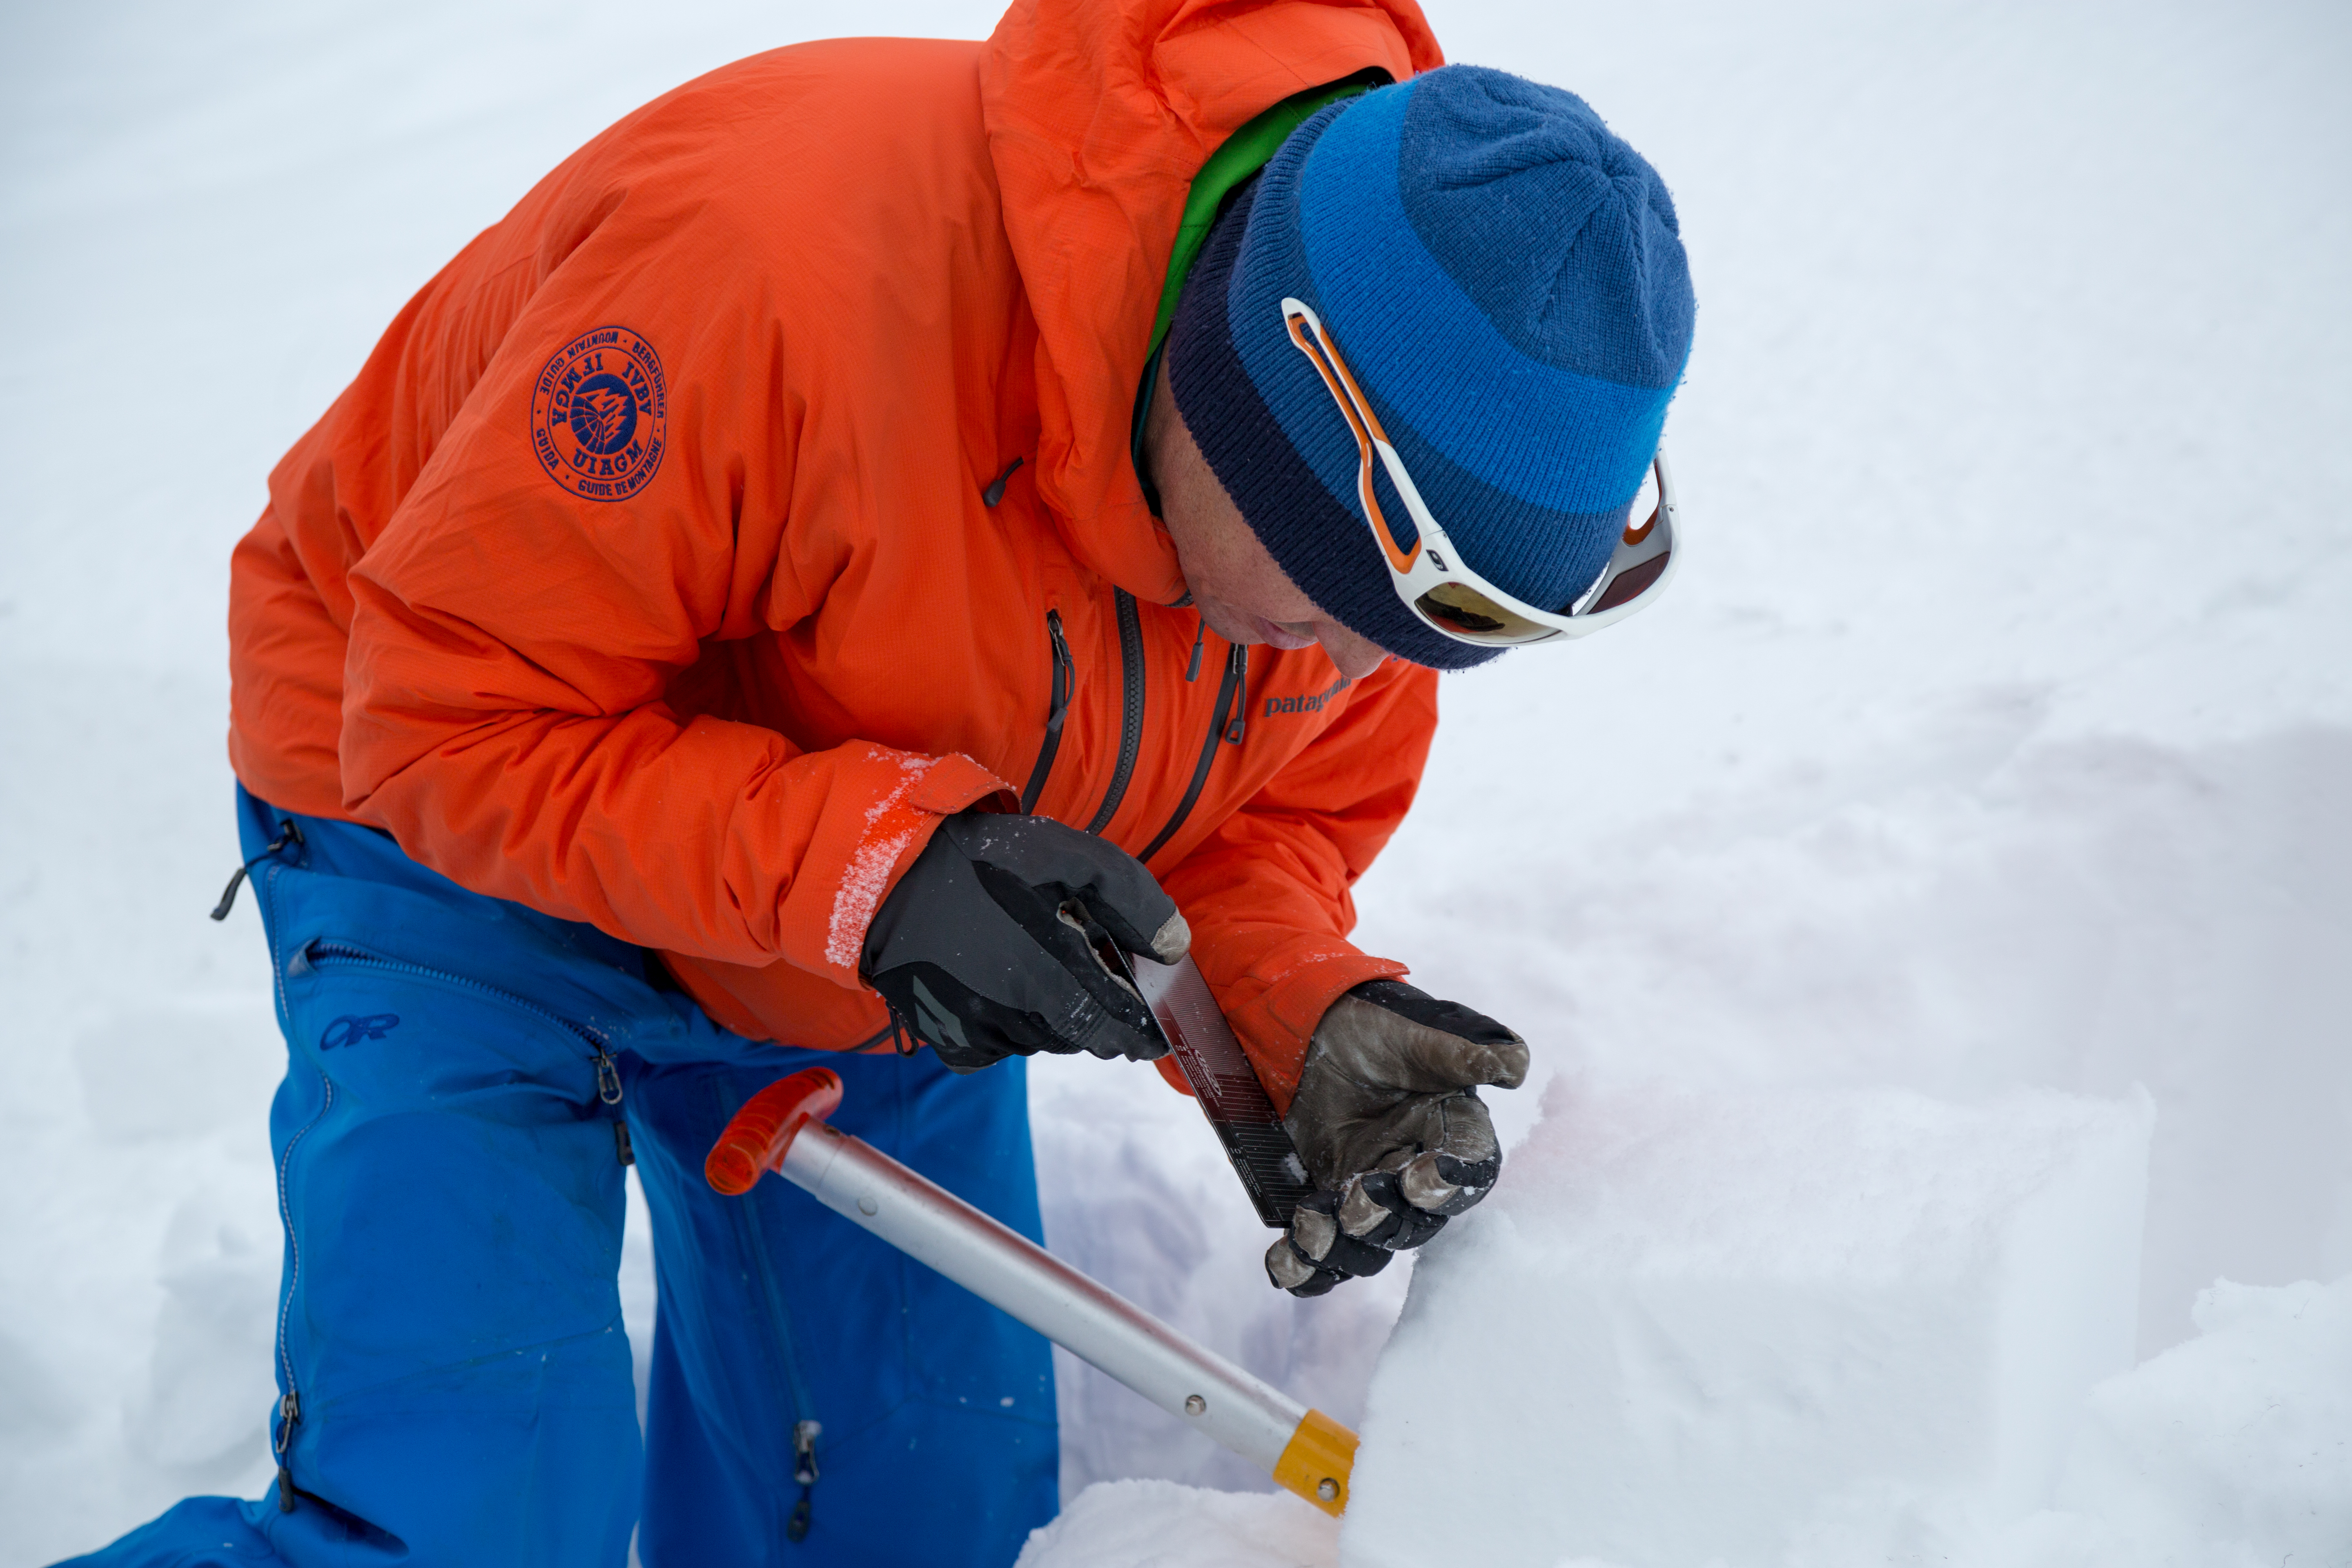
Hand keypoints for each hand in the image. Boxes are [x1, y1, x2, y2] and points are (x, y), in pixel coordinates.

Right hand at [863, 811, 1188, 1072]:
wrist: (888, 876)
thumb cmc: (985, 860)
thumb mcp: (1069, 855)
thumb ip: (1132, 899)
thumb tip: (1175, 948)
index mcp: (1054, 968)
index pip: (1120, 1026)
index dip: (1143, 1032)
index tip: (1152, 1028)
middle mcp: (1018, 1010)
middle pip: (1083, 1038)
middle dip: (1096, 1016)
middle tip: (1083, 976)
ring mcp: (981, 1030)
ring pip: (1041, 1043)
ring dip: (1051, 1017)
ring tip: (1031, 968)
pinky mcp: (949, 1040)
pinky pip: (997, 1050)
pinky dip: (1006, 1027)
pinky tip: (994, 985)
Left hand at [1264, 980, 1527, 1294]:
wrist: (1314, 1027)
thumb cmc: (1378, 1026)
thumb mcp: (1417, 1033)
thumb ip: (1463, 1051)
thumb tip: (1515, 1064)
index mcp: (1450, 1132)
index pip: (1468, 1167)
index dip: (1451, 1179)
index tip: (1425, 1176)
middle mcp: (1415, 1172)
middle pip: (1415, 1220)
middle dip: (1387, 1217)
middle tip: (1359, 1202)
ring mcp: (1369, 1194)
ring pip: (1368, 1246)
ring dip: (1341, 1248)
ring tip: (1312, 1227)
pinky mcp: (1326, 1204)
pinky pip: (1321, 1254)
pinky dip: (1302, 1267)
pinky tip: (1282, 1264)